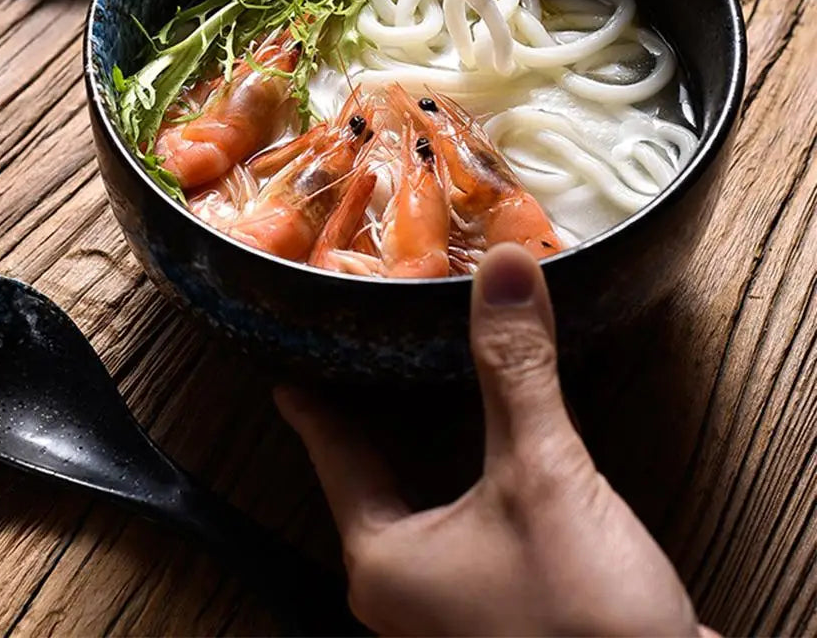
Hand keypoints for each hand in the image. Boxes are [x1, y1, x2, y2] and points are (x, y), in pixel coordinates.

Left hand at [276, 244, 707, 636]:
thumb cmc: (581, 624)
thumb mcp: (543, 479)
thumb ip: (518, 372)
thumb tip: (505, 268)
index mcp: (385, 559)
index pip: (334, 456)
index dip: (314, 407)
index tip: (289, 372)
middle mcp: (405, 591)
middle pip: (371, 480)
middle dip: (370, 420)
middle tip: (362, 358)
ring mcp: (453, 610)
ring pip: (422, 505)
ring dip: (424, 448)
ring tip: (423, 392)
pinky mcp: (504, 613)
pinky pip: (466, 528)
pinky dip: (468, 480)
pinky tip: (494, 454)